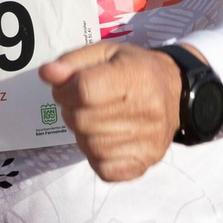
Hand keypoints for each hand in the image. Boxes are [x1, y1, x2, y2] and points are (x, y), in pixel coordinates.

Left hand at [39, 42, 185, 182]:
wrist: (176, 91)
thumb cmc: (135, 69)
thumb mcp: (105, 53)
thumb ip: (73, 61)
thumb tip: (47, 73)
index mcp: (134, 77)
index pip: (83, 90)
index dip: (64, 89)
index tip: (66, 87)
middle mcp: (145, 111)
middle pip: (83, 120)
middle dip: (70, 110)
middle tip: (80, 103)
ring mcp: (147, 141)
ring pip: (90, 146)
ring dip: (82, 133)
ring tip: (93, 119)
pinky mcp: (145, 162)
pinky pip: (105, 170)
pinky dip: (96, 156)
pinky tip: (103, 139)